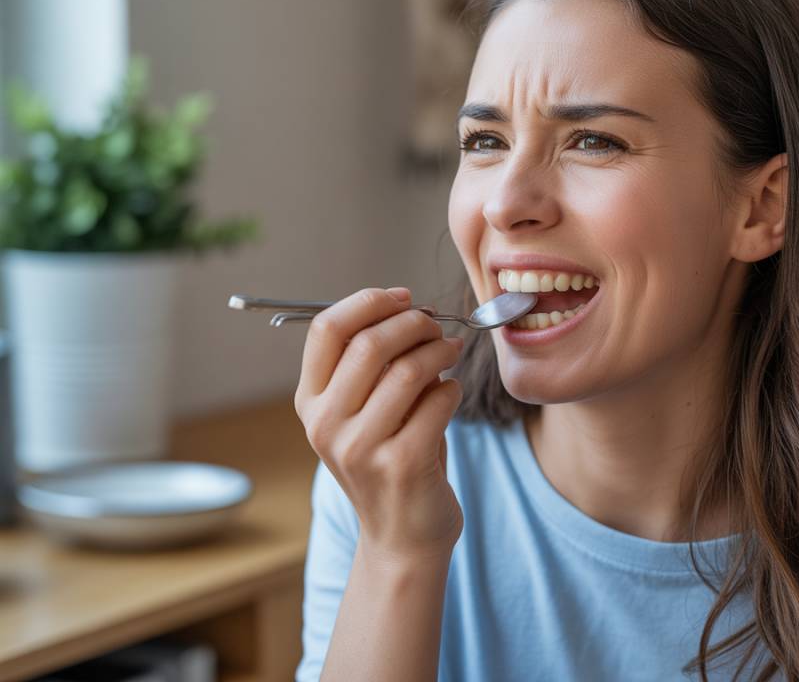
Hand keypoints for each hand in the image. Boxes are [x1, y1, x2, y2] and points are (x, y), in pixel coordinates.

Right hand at [294, 286, 464, 561]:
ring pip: (408, 369)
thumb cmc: (389, 458)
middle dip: (414, 323)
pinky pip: (438, 400)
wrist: (402, 537)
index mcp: (310, 402)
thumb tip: (404, 305)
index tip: (403, 297)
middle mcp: (325, 424)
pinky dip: (453, 388)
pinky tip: (452, 394)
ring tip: (452, 352)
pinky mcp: (401, 464)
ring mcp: (360, 448)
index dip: (369, 302)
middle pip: (369, 343)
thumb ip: (369, 363)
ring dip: (440, 351)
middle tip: (437, 326)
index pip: (326, 329)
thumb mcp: (362, 412)